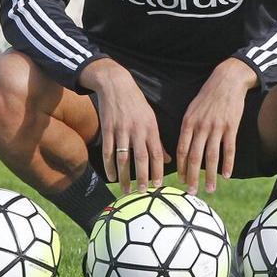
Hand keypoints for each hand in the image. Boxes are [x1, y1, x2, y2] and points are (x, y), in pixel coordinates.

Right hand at [79, 58, 167, 193]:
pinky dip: (109, 166)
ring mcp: (121, 129)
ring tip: (126, 189)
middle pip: (141, 158)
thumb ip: (158, 140)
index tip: (158, 185)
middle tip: (143, 192)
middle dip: (143, 177)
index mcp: (151, 127)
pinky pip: (108, 151)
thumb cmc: (136, 103)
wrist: (116, 84)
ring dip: (125, 176)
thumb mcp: (151, 118)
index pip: (157, 153)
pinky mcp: (107, 128)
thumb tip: (169, 160)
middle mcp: (137, 129)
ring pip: (123, 158)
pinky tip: (111, 176)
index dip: (158, 170)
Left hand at [177, 58, 258, 194]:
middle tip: (191, 192)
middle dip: (192, 177)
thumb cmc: (207, 96)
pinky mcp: (231, 126)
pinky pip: (228, 149)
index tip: (180, 181)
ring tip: (209, 189)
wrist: (226, 80)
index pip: (181, 150)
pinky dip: (227, 164)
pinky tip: (226, 175)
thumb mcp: (192, 109)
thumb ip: (187, 128)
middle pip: (194, 157)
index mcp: (188, 122)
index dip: (180, 167)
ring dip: (210, 175)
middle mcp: (201, 126)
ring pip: (211, 157)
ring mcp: (216, 127)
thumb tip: (182, 149)